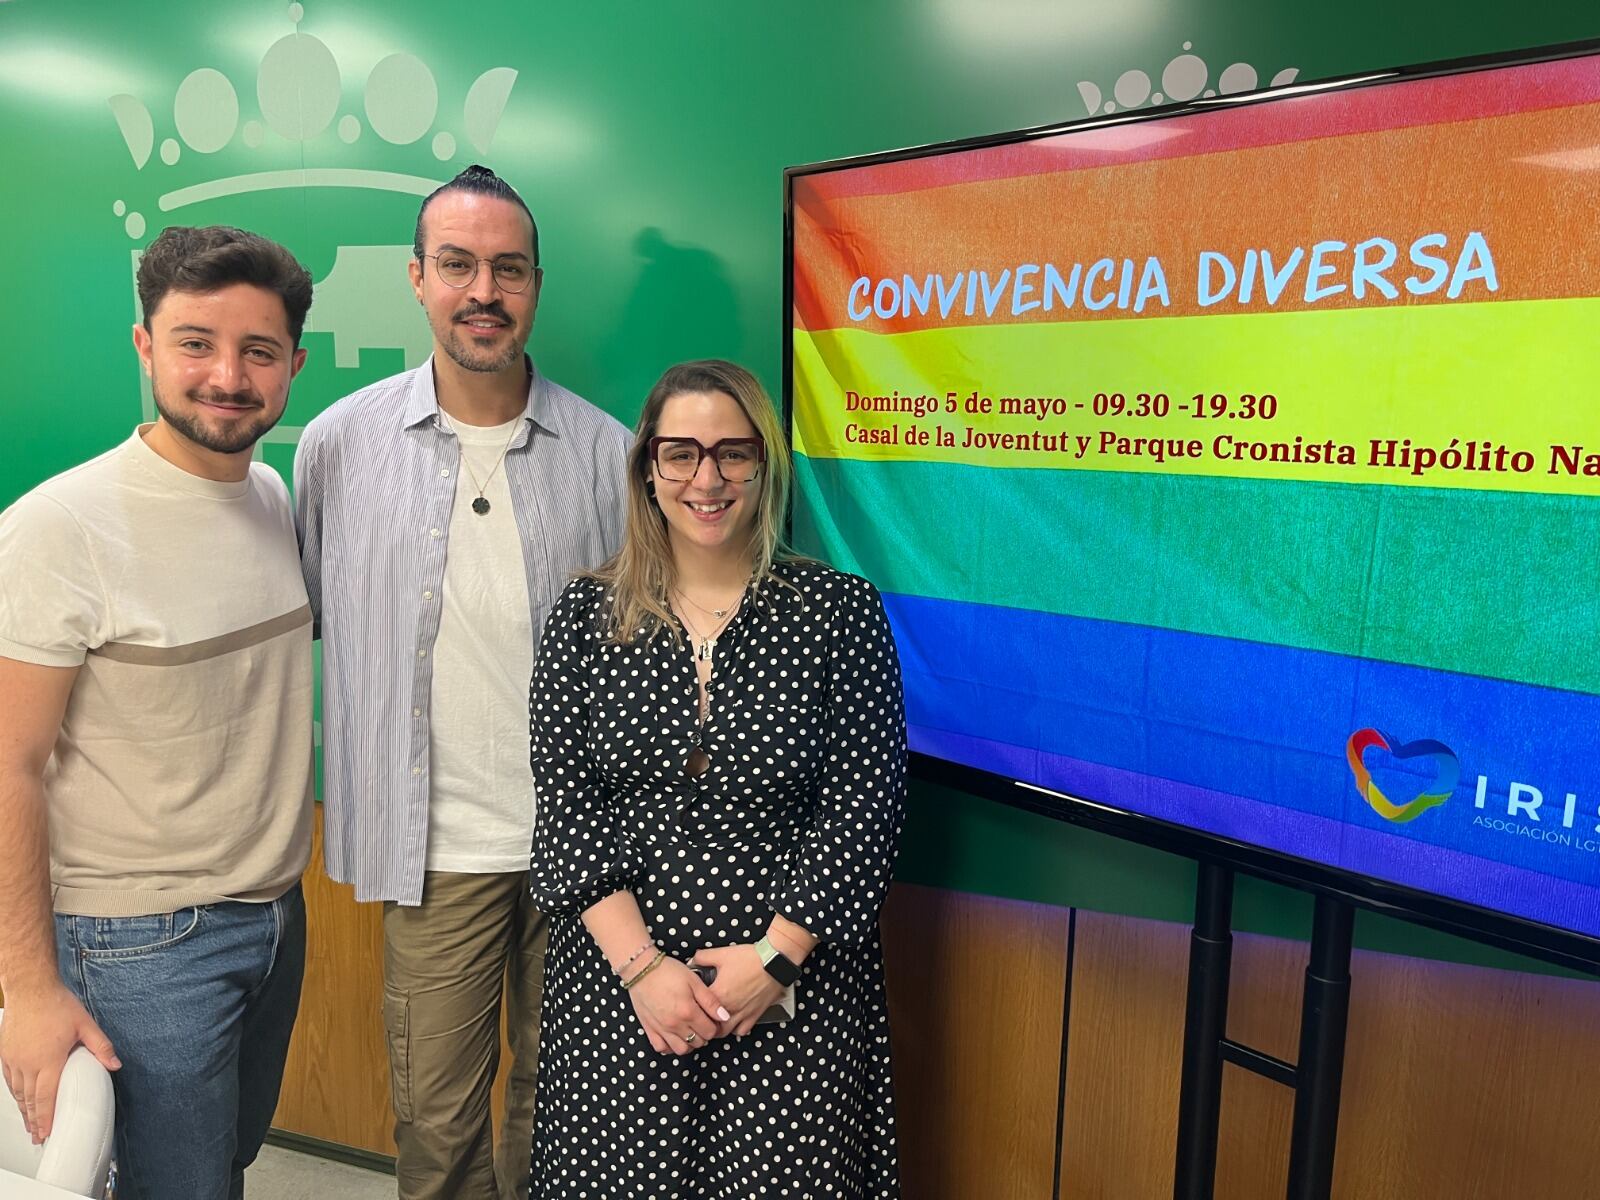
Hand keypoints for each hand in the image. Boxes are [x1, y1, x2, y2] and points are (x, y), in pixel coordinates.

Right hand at [0, 982, 119, 1142]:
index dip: (47, 1118)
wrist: (30, 988)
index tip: (47, 1132)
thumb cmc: (57, 1004)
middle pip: (30, 1100)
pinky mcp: (5, 1054)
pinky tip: (19, 1099)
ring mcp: (14, 1059)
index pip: (47, 1097)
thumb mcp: (86, 1024)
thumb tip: (115, 1064)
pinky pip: (9, 1079)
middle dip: (34, 1121)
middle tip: (38, 1136)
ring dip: (24, 1110)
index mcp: (48, 1059)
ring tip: (30, 1124)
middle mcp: (28, 1063)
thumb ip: (101, 1046)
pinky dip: (15, 1093)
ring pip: (17, 1092)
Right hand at [625, 955, 728, 1055]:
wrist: (642, 969)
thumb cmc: (669, 972)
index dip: (714, 1026)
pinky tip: (673, 1036)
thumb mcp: (694, 981)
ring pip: (681, 1050)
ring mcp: (661, 1029)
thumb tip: (724, 1017)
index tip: (712, 1019)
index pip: (710, 1032)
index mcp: (688, 1012)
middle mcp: (675, 1025)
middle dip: (703, 1035)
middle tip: (702, 1023)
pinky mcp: (649, 1029)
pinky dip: (669, 1047)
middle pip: (698, 1043)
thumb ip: (710, 1001)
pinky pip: (661, 1048)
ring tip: (689, 1031)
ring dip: (689, 1043)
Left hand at [692, 944, 785, 1037]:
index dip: (692, 1006)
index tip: (691, 1002)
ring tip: (715, 1021)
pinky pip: (742, 1031)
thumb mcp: (722, 953)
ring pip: (724, 1032)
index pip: (697, 1008)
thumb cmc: (750, 958)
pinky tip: (734, 1020)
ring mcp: (742, 1014)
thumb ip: (703, 957)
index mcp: (718, 994)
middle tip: (701, 1016)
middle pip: (709, 1025)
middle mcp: (729, 1008)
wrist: (774, 962)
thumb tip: (692, 960)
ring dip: (718, 1028)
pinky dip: (736, 1029)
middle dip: (703, 1022)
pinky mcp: (754, 1015)